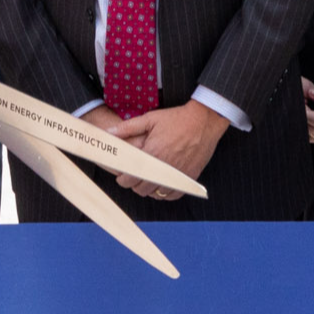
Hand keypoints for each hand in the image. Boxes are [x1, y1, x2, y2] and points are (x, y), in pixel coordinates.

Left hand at [109, 99, 230, 200]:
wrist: (204, 120)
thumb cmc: (177, 119)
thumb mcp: (150, 118)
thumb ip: (127, 128)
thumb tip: (109, 132)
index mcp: (152, 154)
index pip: (130, 178)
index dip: (123, 179)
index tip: (121, 175)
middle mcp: (164, 167)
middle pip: (141, 188)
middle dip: (134, 184)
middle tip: (133, 176)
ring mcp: (177, 174)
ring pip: (156, 194)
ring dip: (148, 189)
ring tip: (146, 180)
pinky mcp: (189, 177)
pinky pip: (173, 195)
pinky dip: (165, 194)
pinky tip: (160, 186)